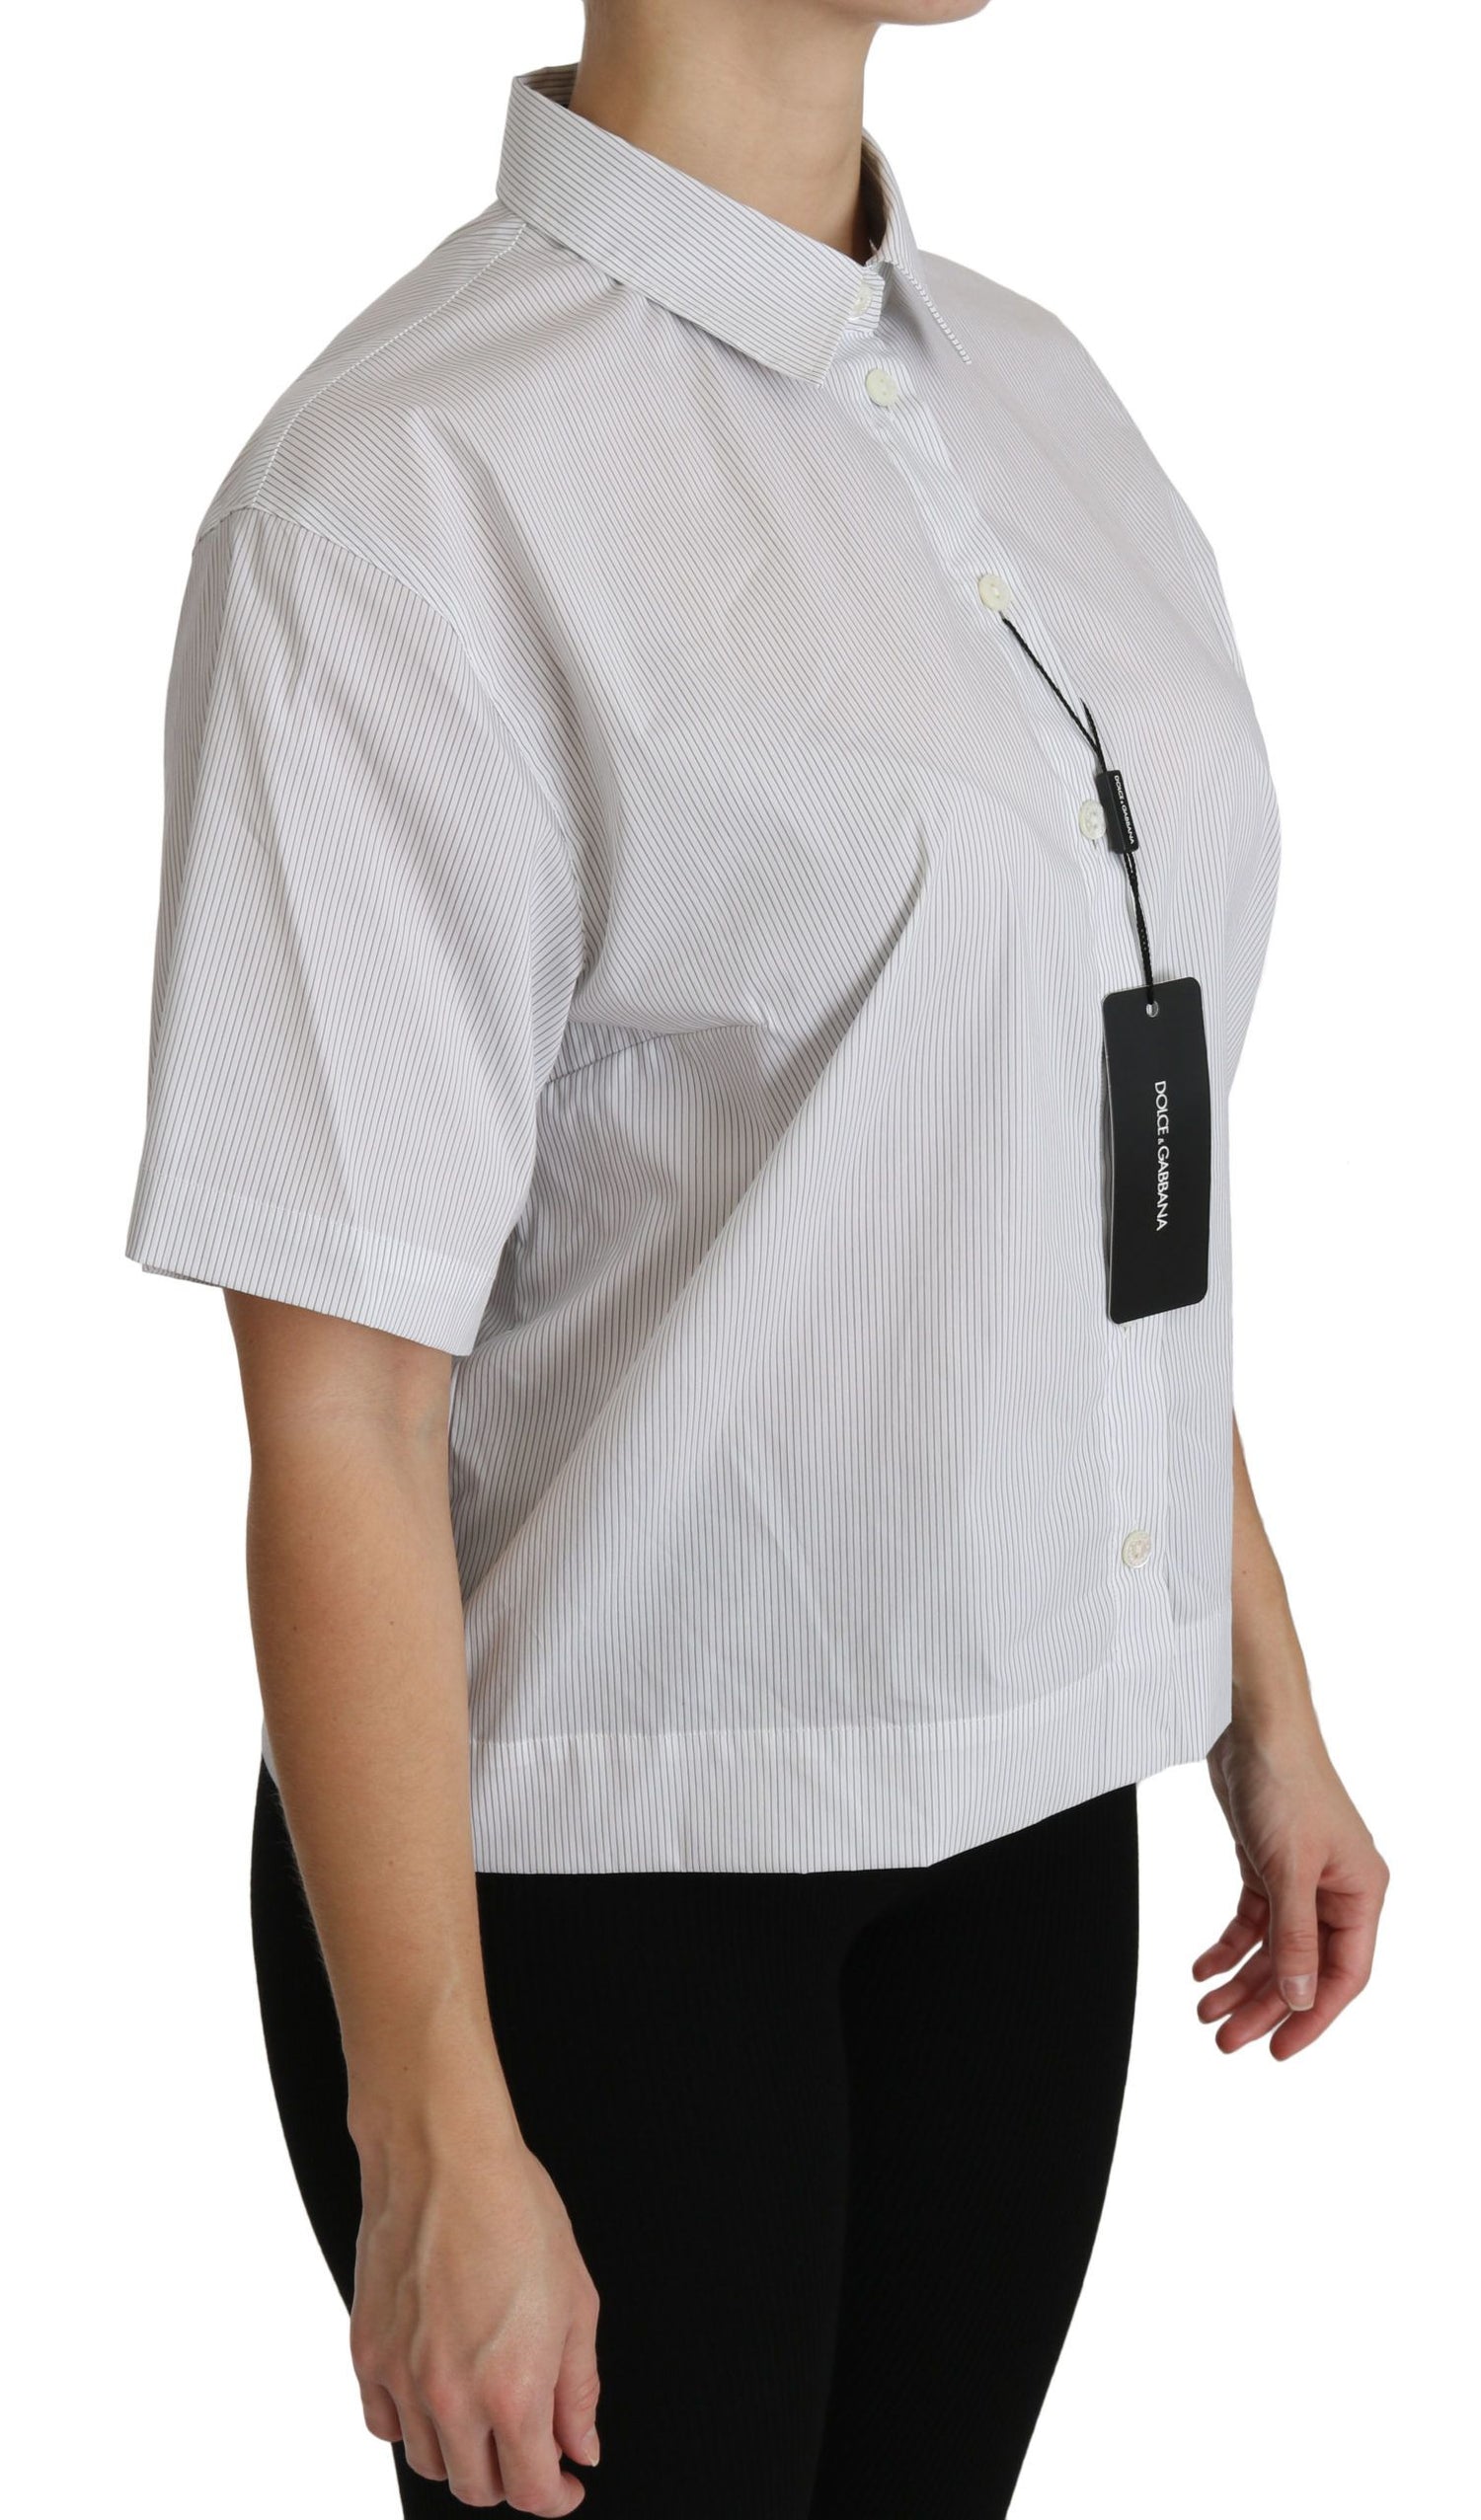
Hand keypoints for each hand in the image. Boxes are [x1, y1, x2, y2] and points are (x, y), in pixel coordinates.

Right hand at [348, 2084, 600, 2511]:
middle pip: (476, 2488)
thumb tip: (581, 2445)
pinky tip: (435, 2395)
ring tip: (484, 2412)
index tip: (565, 2482)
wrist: (443, 2158)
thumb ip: (579, 2388)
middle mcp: (450, 2398)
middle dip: (510, 2477)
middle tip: (530, 2443)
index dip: (555, 2496)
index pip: (529, 2492)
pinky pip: (383, 2424)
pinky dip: (410, 2425)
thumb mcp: (576, 2301)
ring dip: (461, 2453)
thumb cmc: (515, 2212)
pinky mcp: (366, 2352)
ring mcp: (401, 2379)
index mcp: (512, 2391)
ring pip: (428, 2462)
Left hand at [1193, 1705, 1388, 2060]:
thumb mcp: (1288, 1868)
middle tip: (1226, 2040)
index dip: (1313, 2017)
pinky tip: (1203, 1969)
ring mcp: (1301, 1879)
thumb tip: (1300, 1997)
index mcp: (1360, 1893)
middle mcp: (1336, 1891)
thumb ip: (1294, 1936)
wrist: (1252, 1725)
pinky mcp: (1268, 1865)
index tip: (1279, 2049)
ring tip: (1207, 2013)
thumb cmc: (1286, 1782)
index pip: (1343, 1974)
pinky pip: (1252, 1921)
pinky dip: (1227, 1947)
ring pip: (1274, 1949)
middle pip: (1303, 1968)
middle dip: (1264, 2006)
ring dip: (1241, 1981)